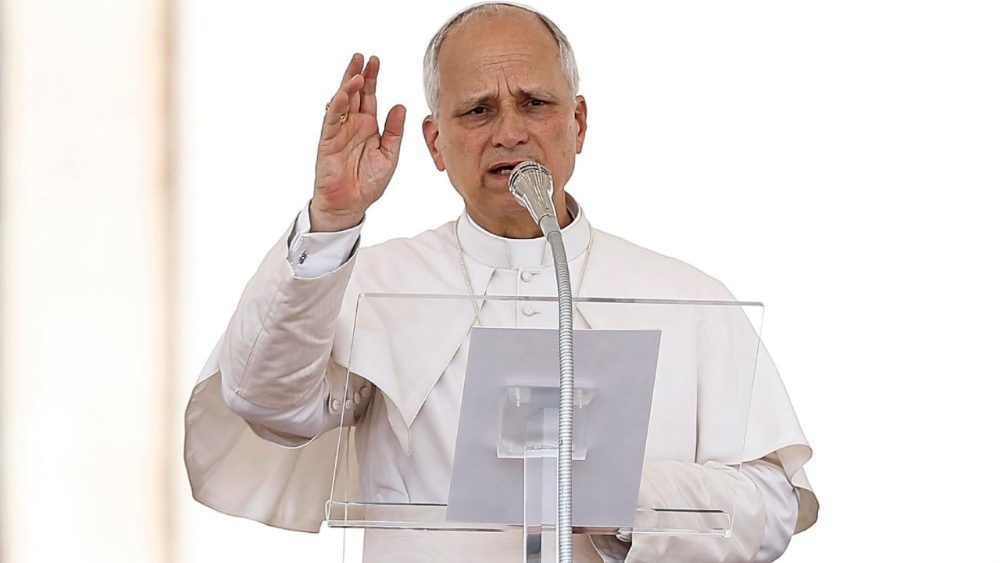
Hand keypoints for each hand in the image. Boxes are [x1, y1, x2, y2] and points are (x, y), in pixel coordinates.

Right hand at [311, 53, 405, 231]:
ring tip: (356, 71)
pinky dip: (336, 107)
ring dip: (347, 86)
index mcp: (368, 126)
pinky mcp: (327, 142)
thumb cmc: (369, 181)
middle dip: (358, 74)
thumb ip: (394, 131)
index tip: (375, 61)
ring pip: (341, 103)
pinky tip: (343, 94)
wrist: (351, 204)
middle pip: (354, 93)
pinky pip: (331, 121)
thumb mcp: (389, 154)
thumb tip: (400, 105)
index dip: (372, 78)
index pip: (369, 96)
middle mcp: (352, 125)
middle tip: (362, 56)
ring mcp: (338, 132)